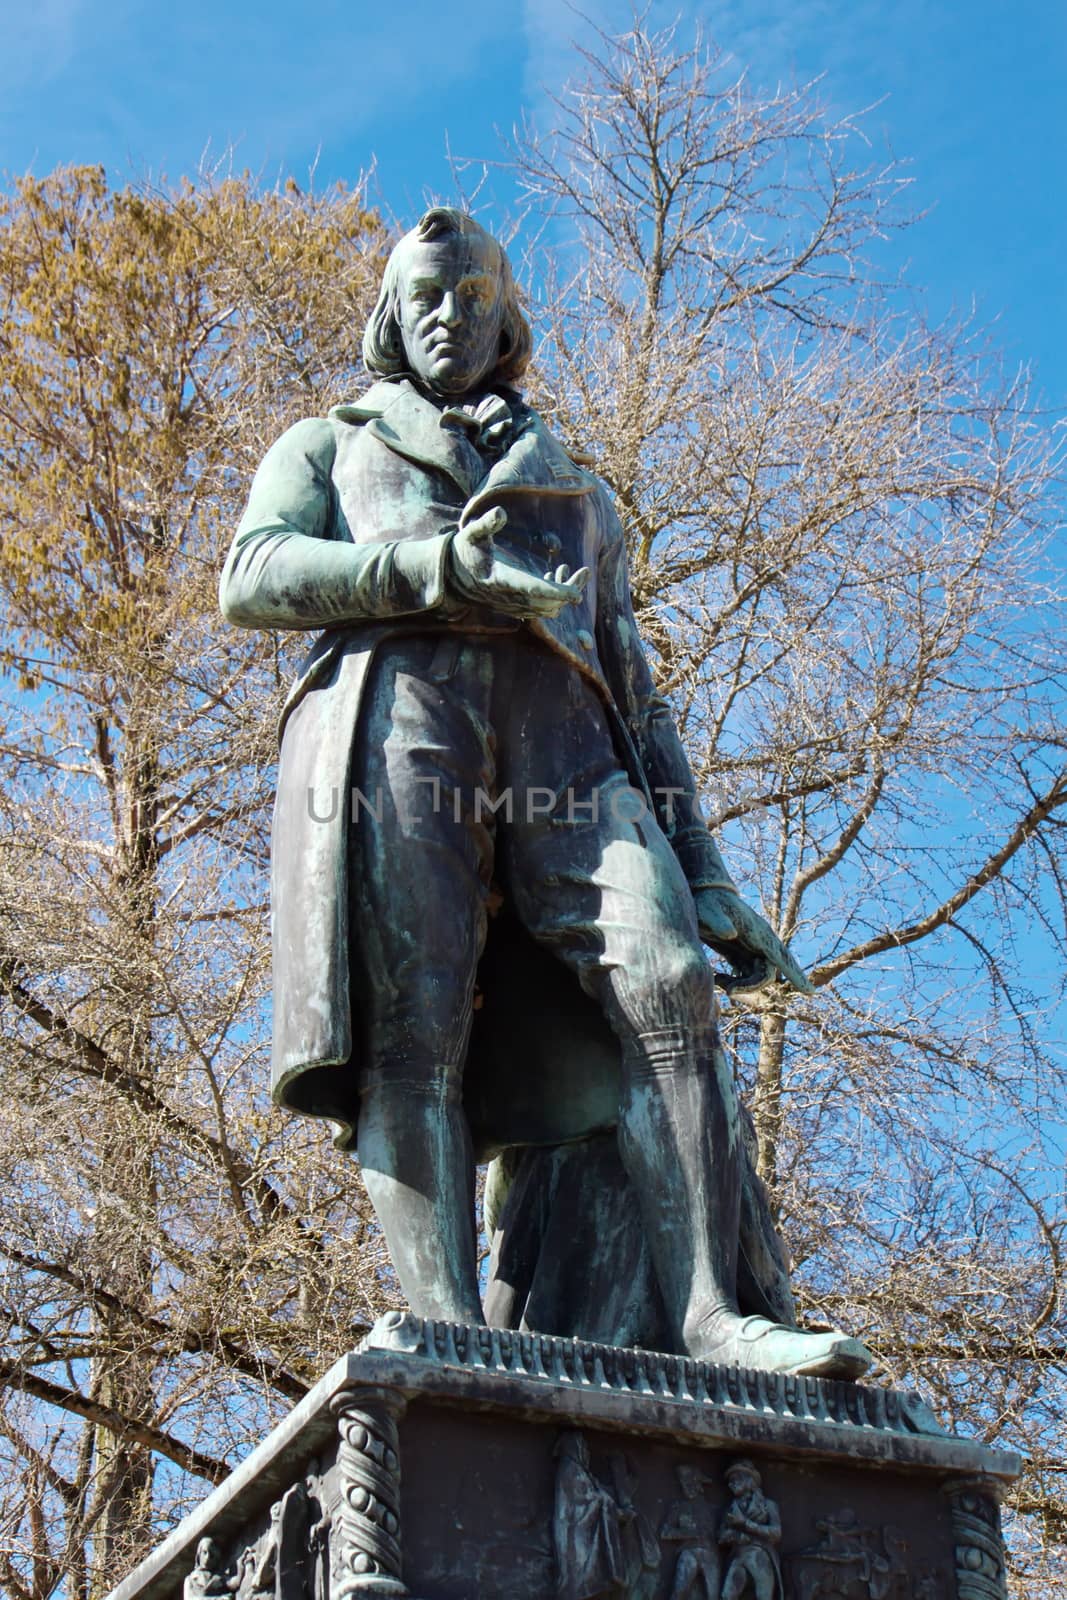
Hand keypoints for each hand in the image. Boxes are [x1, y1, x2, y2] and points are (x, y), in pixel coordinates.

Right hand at [449, 506, 588, 618]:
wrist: (453, 576)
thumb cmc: (465, 551)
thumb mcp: (471, 533)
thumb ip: (486, 524)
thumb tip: (501, 513)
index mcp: (503, 578)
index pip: (534, 589)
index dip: (556, 593)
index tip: (577, 595)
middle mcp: (510, 596)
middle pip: (548, 602)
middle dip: (570, 590)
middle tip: (586, 571)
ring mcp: (514, 604)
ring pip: (548, 608)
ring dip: (564, 594)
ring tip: (569, 569)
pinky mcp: (516, 607)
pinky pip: (542, 609)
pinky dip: (554, 597)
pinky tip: (556, 575)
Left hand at [692, 886, 813, 996]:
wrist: (703, 896)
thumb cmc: (707, 902)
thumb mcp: (709, 911)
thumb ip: (718, 922)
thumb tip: (729, 933)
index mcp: (760, 934)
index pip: (782, 958)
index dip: (797, 975)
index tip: (811, 992)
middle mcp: (760, 943)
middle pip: (768, 975)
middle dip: (751, 986)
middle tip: (727, 991)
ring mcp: (751, 949)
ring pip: (756, 978)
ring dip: (740, 985)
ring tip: (717, 979)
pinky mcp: (740, 954)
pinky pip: (745, 976)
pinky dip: (733, 982)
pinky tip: (717, 977)